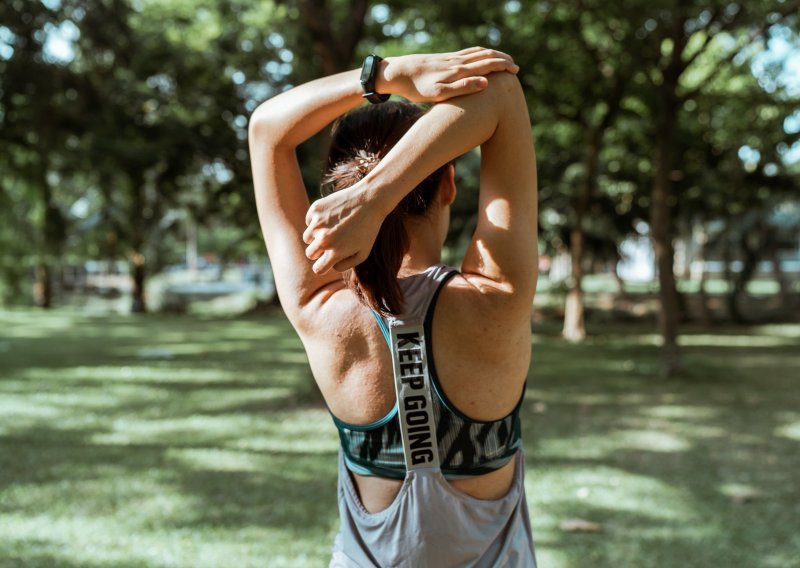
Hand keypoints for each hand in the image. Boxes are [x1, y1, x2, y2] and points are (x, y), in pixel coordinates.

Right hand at [302, 179, 385, 274]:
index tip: (327, 261)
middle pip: (310, 254)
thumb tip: (331, 266)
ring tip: (332, 229)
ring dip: (316, 236)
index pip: (318, 269)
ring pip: (307, 238)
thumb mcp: (363, 252)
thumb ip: (346, 265)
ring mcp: (318, 223)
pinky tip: (331, 216)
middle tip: (332, 242)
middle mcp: (323, 239)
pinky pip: (309, 221)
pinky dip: (317, 221)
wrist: (370, 200)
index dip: (322, 267)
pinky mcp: (316, 209)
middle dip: (319, 251)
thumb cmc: (368, 229)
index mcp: (335, 252)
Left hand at [379, 46, 518, 102]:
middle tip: (515, 68)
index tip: (515, 72)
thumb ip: (463, 88)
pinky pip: (467, 53)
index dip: (503, 67)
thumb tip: (486, 82)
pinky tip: (480, 58)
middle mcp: (457, 62)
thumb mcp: (439, 94)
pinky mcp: (444, 58)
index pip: (487, 64)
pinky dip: (480, 53)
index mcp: (459, 71)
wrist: (398, 73)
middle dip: (502, 60)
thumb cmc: (416, 89)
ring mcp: (451, 58)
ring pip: (477, 52)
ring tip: (503, 61)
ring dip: (493, 55)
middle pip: (485, 56)